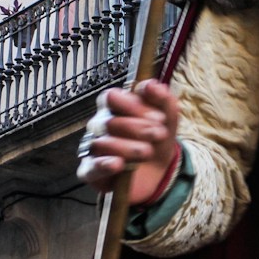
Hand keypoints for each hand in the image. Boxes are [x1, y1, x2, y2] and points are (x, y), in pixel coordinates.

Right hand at [76, 81, 181, 204]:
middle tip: (160, 135)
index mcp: (114, 108)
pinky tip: (118, 164)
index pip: (111, 98)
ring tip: (148, 152)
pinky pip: (90, 167)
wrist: (159, 173)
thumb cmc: (156, 140)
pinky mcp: (90, 171)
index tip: (159, 117)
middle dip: (137, 128)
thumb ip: (163, 100)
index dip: (133, 106)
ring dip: (128, 147)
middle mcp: (100, 125)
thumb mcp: (168, 120)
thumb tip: (152, 85)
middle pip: (109, 122)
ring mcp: (93, 148)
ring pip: (101, 144)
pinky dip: (103, 165)